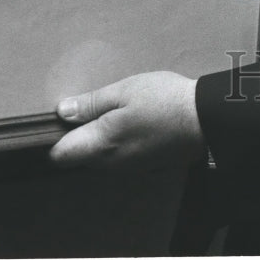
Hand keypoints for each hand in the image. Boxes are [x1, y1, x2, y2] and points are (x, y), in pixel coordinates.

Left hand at [49, 71, 203, 168]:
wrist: (204, 119)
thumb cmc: (162, 100)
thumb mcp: (124, 91)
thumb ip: (91, 104)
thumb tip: (61, 112)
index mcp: (100, 145)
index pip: (59, 155)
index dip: (56, 136)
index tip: (67, 115)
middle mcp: (109, 164)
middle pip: (77, 157)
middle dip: (78, 135)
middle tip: (95, 106)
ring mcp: (126, 168)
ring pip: (97, 158)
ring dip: (98, 138)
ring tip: (117, 110)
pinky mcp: (141, 166)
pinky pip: (116, 158)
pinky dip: (116, 142)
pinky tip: (132, 121)